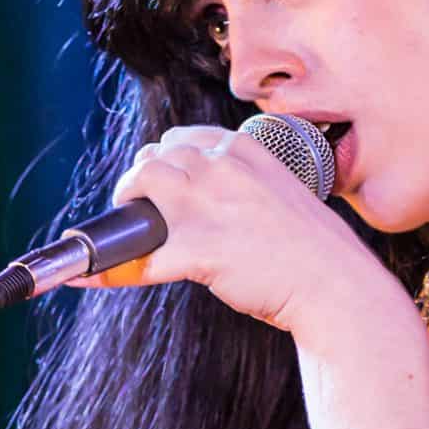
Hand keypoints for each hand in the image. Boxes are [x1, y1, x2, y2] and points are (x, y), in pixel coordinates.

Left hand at [63, 123, 382, 336]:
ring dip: (123, 216)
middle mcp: (222, 167)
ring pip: (139, 190)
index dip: (161, 166)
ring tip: (125, 241)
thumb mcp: (279, 201)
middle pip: (153, 159)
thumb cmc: (313, 254)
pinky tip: (89, 278)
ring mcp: (209, 204)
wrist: (339, 287)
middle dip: (137, 189)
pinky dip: (110, 269)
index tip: (155, 191)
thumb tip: (208, 212)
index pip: (181, 140)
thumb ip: (242, 191)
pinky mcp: (200, 247)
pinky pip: (137, 255)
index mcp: (244, 149)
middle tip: (138, 220)